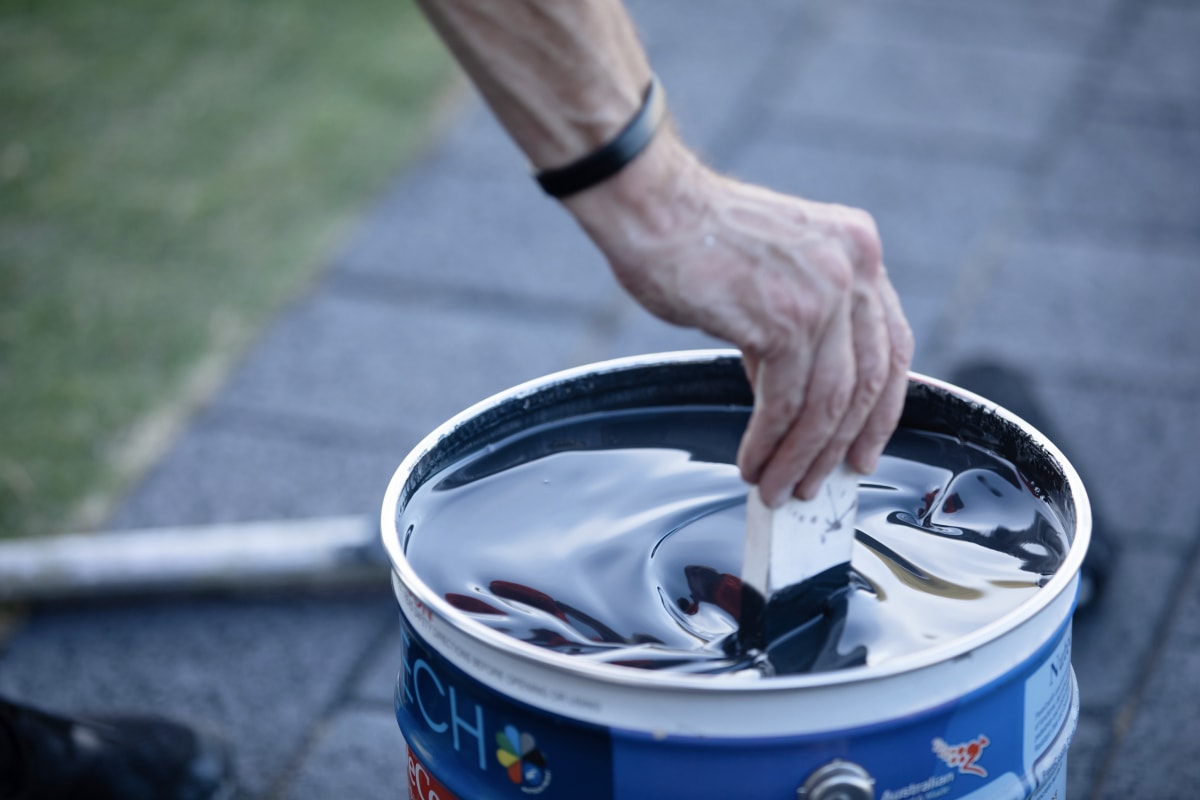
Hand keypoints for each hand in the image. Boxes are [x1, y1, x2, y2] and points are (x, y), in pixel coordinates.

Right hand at [566, 134, 913, 506]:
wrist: (650, 207)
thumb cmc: (694, 235)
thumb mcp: (775, 270)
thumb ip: (801, 321)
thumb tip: (797, 390)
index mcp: (858, 249)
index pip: (891, 344)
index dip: (881, 409)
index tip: (864, 448)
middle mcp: (853, 268)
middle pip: (866, 381)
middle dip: (840, 445)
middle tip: (816, 481)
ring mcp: (824, 294)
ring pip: (828, 402)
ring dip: (800, 455)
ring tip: (776, 484)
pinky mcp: (784, 320)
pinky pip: (786, 403)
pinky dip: (769, 442)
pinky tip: (752, 460)